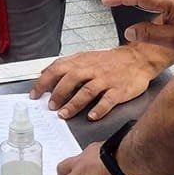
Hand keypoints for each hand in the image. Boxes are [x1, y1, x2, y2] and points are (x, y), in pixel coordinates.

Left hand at [32, 46, 161, 119]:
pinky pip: (108, 100)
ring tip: (64, 114)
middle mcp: (93, 69)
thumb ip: (67, 65)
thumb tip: (44, 73)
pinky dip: (99, 109)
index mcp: (83, 61)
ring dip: (73, 103)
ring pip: (87, 91)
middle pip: (71, 79)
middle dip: (58, 93)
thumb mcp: (86, 57)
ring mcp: (106, 80)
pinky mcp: (119, 90)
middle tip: (50, 106)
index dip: (44, 81)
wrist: (138, 59)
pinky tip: (91, 116)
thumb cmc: (110, 61)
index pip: (58, 68)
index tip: (34, 94)